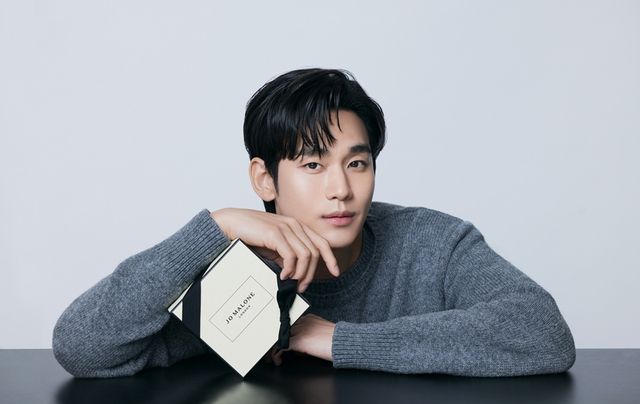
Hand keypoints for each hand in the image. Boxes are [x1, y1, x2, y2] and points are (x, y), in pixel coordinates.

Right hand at [210, 208, 339, 292]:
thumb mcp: (273, 247)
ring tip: (291, 283)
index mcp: (296, 226)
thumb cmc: (249, 235)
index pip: (322, 242)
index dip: (331, 258)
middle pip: (315, 252)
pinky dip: (290, 269)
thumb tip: (295, 273)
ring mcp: (285, 227)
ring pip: (306, 255)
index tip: (335, 272)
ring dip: (301, 273)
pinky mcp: (275, 233)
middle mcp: (294, 224)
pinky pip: (291, 256)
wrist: (230, 224)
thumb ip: (286, 255)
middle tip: (302, 287)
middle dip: (311, 273)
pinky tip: (282, 275)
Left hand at [263, 314, 335, 365]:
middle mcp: (302, 321)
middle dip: (273, 342)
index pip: (288, 325)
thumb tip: (297, 348)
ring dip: (272, 349)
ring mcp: (300, 330)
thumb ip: (308, 337)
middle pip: (281, 330)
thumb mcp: (320, 335)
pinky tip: (278, 361)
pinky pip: (282, 347)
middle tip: (269, 351)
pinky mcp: (299, 340)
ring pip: (278, 338)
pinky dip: (277, 355)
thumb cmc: (336, 341)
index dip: (281, 335)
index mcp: (307, 318)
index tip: (276, 343)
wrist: (344, 343)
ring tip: (271, 358)